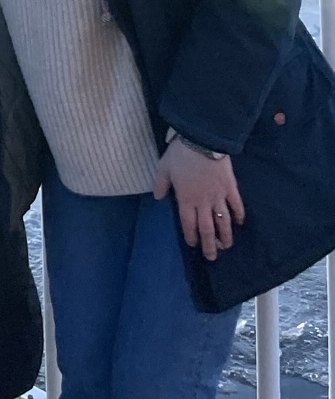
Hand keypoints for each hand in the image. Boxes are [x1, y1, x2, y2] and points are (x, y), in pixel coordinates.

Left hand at [154, 139, 244, 259]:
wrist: (203, 140)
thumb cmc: (181, 154)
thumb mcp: (164, 168)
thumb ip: (161, 184)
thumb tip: (158, 198)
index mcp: (186, 199)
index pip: (188, 223)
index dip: (191, 236)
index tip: (193, 245)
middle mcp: (203, 202)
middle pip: (207, 228)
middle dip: (209, 244)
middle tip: (212, 257)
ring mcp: (219, 196)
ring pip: (223, 221)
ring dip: (225, 235)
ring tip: (226, 246)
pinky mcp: (231, 188)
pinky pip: (236, 205)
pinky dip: (239, 215)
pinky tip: (240, 223)